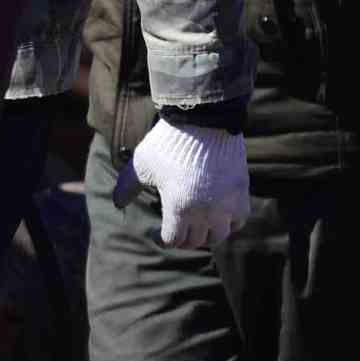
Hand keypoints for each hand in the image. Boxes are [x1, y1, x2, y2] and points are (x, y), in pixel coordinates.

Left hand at [129, 118, 250, 250]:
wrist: (203, 119)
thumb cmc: (167, 143)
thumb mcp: (141, 165)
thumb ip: (127, 187)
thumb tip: (118, 204)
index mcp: (178, 207)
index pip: (173, 240)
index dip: (162, 238)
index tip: (158, 232)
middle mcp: (206, 211)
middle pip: (195, 241)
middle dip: (183, 238)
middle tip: (176, 231)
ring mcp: (227, 203)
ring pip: (219, 235)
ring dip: (206, 235)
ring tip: (197, 227)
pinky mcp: (241, 192)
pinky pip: (239, 219)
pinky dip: (229, 223)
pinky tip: (218, 216)